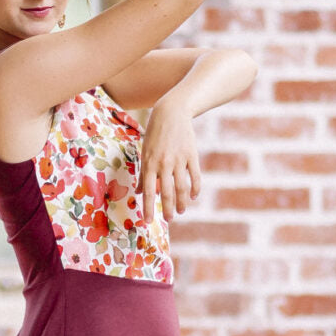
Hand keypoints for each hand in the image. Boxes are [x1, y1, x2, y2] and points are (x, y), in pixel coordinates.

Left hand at [139, 98, 200, 224]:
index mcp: (150, 163)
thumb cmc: (155, 134)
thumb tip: (141, 193)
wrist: (172, 113)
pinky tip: (193, 196)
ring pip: (182, 187)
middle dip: (167, 209)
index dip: (149, 208)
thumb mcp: (145, 152)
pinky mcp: (191, 155)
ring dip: (182, 202)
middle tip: (169, 219)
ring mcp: (179, 160)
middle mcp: (164, 163)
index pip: (149, 192)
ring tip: (181, 211)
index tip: (148, 221)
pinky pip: (195, 176)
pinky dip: (195, 188)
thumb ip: (144, 173)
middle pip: (166, 192)